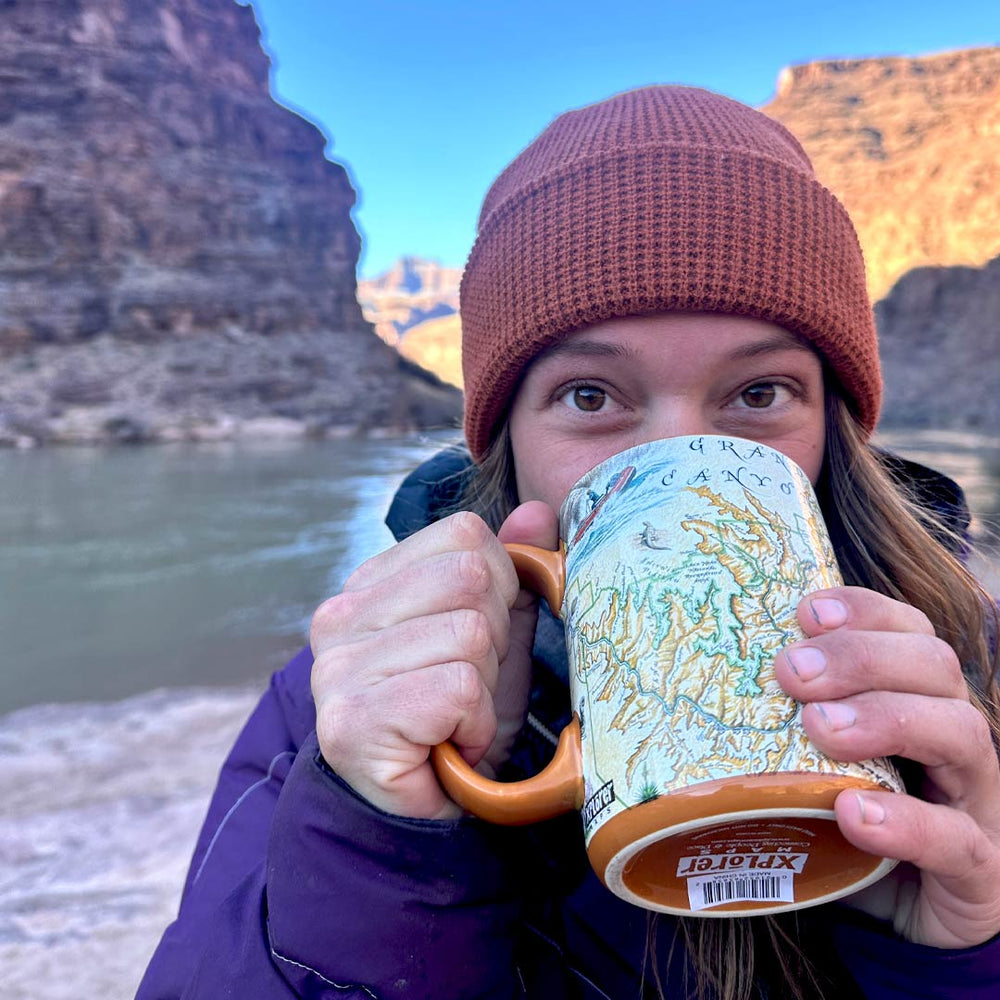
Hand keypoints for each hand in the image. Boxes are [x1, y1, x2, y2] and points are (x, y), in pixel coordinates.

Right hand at [310, 501, 557, 819]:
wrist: (420, 811)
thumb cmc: (455, 718)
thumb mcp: (494, 636)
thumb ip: (511, 571)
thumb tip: (538, 512)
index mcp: (372, 582)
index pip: (465, 536)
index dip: (499, 587)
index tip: (481, 640)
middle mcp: (341, 614)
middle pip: (470, 580)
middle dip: (495, 641)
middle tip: (468, 687)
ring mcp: (337, 666)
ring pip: (468, 635)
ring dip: (485, 690)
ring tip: (455, 718)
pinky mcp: (350, 718)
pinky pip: (457, 689)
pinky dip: (473, 723)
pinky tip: (447, 744)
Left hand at [775, 586, 999, 947]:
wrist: (896, 922)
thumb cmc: (839, 821)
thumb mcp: (807, 759)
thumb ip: (775, 718)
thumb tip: (691, 673)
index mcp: (917, 697)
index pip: (909, 631)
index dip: (865, 611)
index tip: (806, 612)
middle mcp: (953, 736)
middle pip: (935, 667)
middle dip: (861, 657)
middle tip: (791, 671)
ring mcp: (974, 802)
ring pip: (962, 734)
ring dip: (886, 718)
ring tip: (819, 727)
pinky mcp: (977, 871)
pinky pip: (958, 841)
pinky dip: (906, 822)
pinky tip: (852, 812)